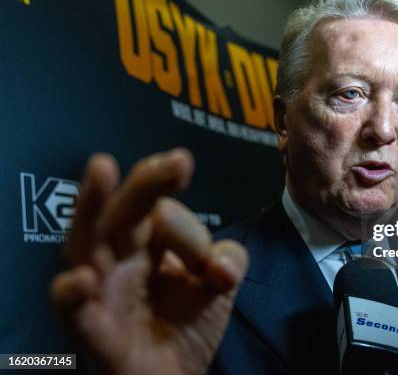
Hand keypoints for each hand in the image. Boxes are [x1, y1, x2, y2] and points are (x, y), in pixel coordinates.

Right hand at [51, 149, 247, 374]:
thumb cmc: (186, 327)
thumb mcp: (218, 286)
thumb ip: (229, 261)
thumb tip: (219, 266)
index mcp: (147, 244)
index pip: (164, 216)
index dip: (189, 231)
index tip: (214, 268)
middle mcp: (119, 260)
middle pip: (122, 213)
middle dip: (147, 183)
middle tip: (178, 161)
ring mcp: (101, 292)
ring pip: (86, 244)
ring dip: (91, 207)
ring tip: (101, 169)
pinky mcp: (93, 332)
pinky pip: (74, 313)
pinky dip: (72, 295)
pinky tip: (81, 279)